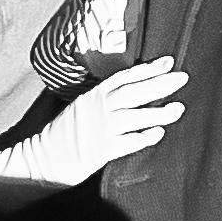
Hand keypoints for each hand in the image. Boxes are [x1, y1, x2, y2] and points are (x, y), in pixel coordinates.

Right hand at [15, 57, 186, 186]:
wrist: (39, 159)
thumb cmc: (61, 135)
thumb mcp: (80, 108)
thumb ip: (102, 99)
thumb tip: (129, 92)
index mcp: (92, 96)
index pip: (125, 77)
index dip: (148, 69)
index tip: (169, 61)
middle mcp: (98, 109)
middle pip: (134, 92)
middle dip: (160, 84)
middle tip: (182, 78)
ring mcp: (100, 129)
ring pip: (135, 116)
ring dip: (159, 112)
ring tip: (179, 108)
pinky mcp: (101, 151)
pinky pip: (128, 142)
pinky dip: (145, 136)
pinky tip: (159, 133)